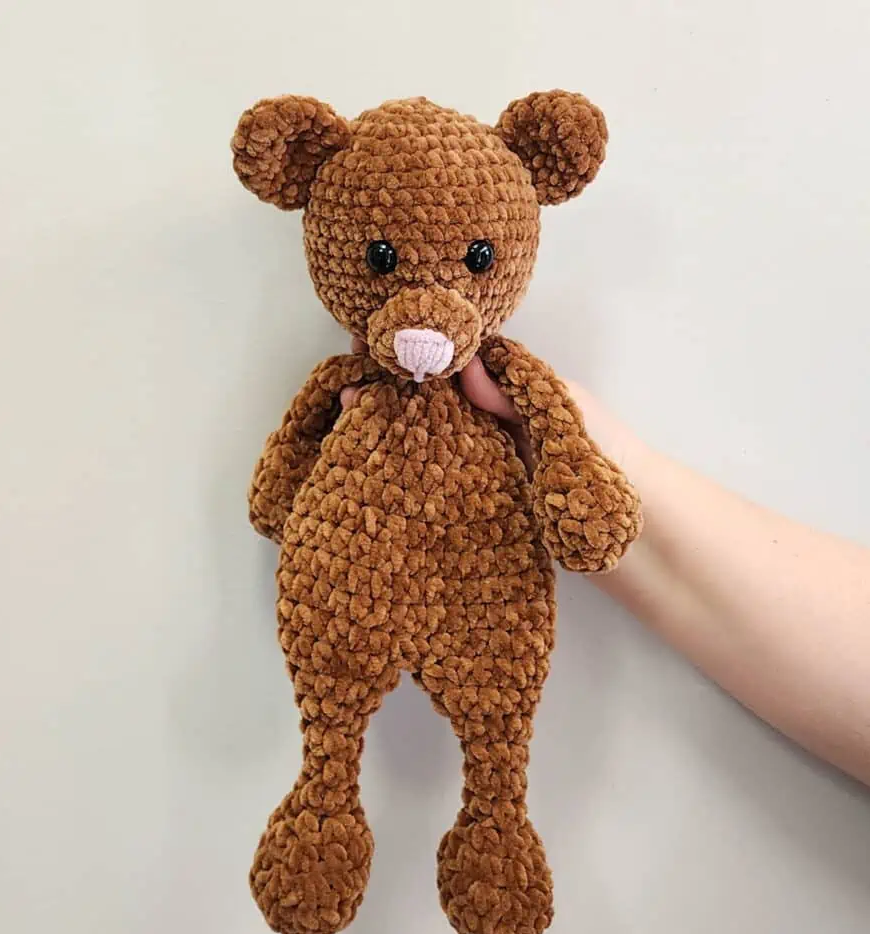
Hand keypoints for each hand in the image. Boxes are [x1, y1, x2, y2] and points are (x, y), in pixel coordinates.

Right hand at [339, 341, 638, 482]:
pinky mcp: (472, 502)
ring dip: (384, 423)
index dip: (413, 349)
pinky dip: (399, 468)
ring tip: (344, 413)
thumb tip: (466, 361)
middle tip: (345, 383)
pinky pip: (431, 480)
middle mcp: (487, 422)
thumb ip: (517, 392)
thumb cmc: (610, 462)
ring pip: (422, 436)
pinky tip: (366, 463)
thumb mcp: (567, 414)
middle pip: (427, 397)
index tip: (371, 343)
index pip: (451, 361)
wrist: (639, 540)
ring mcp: (477, 462)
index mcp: (510, 390)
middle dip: (387, 385)